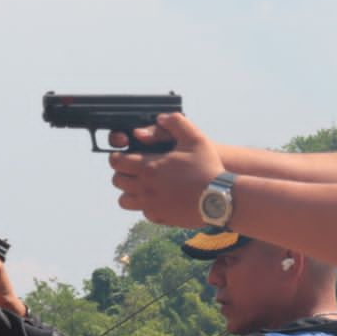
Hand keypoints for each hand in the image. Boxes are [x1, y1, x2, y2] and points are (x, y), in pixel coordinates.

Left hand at [108, 113, 223, 226]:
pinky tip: (158, 197)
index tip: (124, 155)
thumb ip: (176, 123)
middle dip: (122, 172)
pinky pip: (143, 212)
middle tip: (132, 168)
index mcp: (149, 166)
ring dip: (129, 191)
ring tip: (141, 184)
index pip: (117, 162)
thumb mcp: (195, 138)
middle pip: (117, 181)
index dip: (117, 156)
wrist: (220, 199)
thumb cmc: (208, 167)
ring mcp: (151, 205)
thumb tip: (160, 118)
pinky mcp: (160, 217)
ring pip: (124, 200)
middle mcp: (145, 187)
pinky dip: (146, 205)